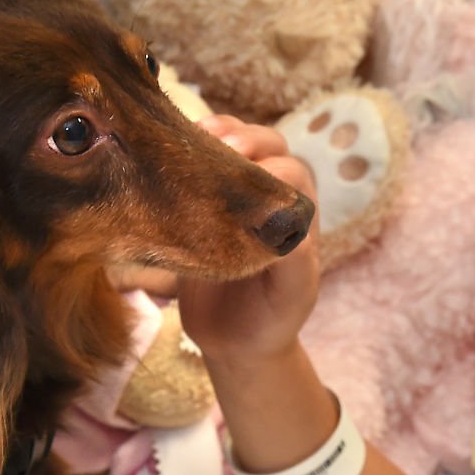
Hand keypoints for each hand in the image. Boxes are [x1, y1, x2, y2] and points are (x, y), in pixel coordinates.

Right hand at [174, 116, 321, 364]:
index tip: (245, 177)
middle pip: (267, 145)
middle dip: (244, 138)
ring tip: (196, 134)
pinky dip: (192, 147)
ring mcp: (238, 195)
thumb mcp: (292, 295)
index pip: (291, 173)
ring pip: (236, 143)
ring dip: (217, 132)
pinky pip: (203, 162)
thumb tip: (286, 225)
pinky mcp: (205, 200)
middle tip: (218, 146)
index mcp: (300, 213)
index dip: (270, 168)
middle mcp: (273, 197)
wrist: (235, 341)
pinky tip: (174, 150)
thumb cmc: (272, 318)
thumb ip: (297, 261)